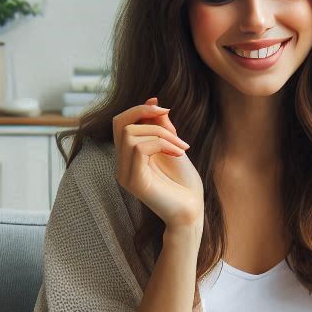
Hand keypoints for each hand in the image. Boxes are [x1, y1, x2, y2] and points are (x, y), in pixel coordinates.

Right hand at [113, 97, 203, 229]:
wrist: (192, 211)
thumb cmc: (185, 183)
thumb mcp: (173, 146)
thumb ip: (161, 126)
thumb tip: (153, 100)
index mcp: (129, 156)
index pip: (120, 123)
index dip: (139, 109)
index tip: (163, 109)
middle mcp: (122, 165)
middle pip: (119, 123)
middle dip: (147, 115)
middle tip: (173, 125)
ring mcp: (124, 174)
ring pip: (129, 134)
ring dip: (160, 133)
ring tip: (181, 147)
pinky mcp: (133, 181)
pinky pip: (139, 148)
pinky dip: (161, 144)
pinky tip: (177, 154)